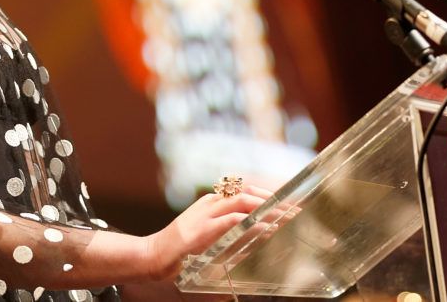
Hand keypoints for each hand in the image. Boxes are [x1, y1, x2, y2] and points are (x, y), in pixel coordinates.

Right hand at [142, 185, 273, 280]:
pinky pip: (231, 221)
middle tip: (294, 208)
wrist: (152, 255)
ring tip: (285, 216)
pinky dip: (250, 222)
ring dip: (267, 208)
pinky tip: (264, 227)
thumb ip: (227, 232)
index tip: (286, 201)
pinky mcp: (201, 230)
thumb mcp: (206, 235)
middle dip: (273, 198)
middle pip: (247, 191)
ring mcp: (204, 215)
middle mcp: (209, 204)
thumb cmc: (179, 251)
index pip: (244, 191)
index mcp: (210, 203)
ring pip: (242, 201)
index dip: (267, 194)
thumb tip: (256, 234)